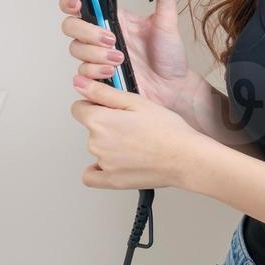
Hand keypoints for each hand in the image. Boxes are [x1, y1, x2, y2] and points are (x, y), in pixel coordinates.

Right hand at [58, 0, 197, 113]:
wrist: (173, 88)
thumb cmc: (170, 56)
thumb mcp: (168, 21)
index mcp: (115, 19)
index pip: (82, 3)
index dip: (70, 1)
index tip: (77, 3)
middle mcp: (102, 36)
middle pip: (71, 26)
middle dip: (86, 31)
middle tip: (111, 38)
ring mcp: (98, 57)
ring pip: (75, 49)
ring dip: (95, 53)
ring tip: (120, 58)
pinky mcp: (99, 76)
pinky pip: (82, 72)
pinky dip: (95, 70)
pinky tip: (113, 71)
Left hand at [69, 76, 204, 189]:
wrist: (185, 158)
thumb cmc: (167, 130)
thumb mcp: (136, 101)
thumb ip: (103, 92)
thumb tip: (79, 83)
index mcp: (99, 121)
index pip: (79, 108)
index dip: (94, 103)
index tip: (109, 106)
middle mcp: (96, 143)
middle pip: (91, 128)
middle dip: (106, 123)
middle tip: (133, 123)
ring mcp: (103, 164)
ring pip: (97, 148)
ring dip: (110, 143)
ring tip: (137, 141)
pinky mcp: (112, 180)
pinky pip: (92, 176)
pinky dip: (99, 169)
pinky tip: (117, 161)